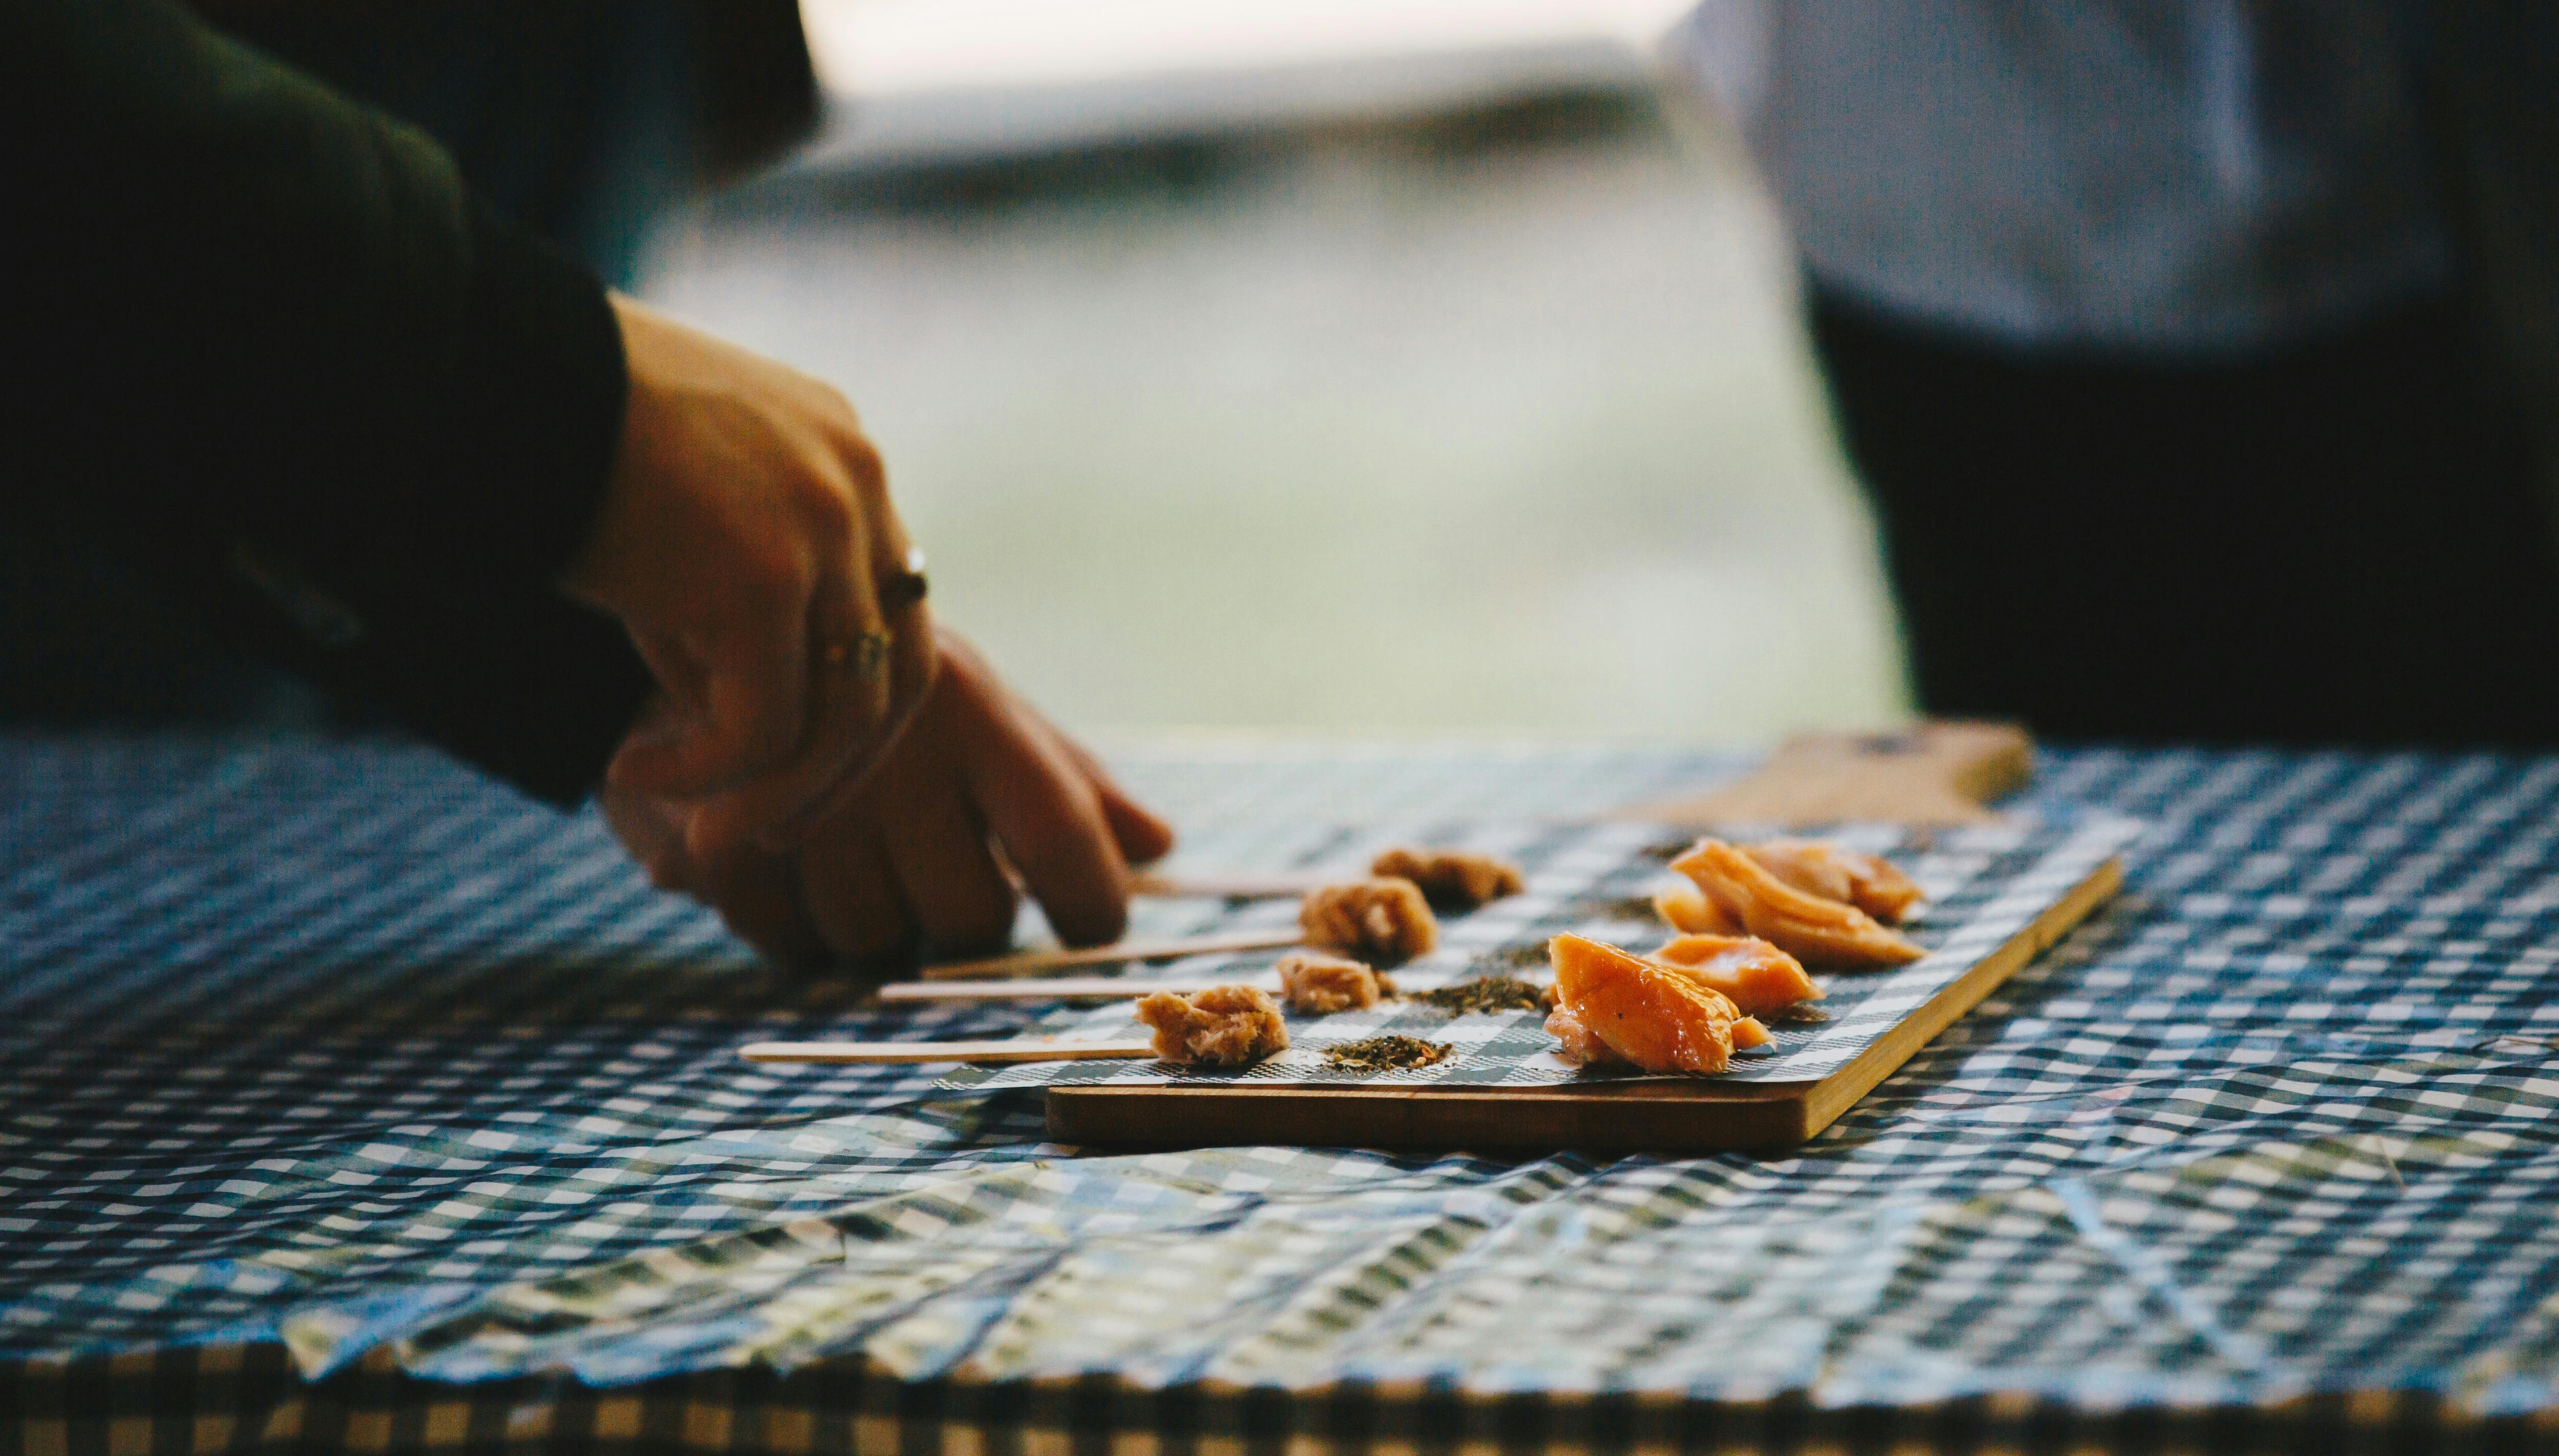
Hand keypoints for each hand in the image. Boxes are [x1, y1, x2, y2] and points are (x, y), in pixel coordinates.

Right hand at [564, 296, 935, 846]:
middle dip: (836, 773)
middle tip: (766, 831)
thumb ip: (732, 577)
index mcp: (843, 456)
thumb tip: (723, 701)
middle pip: (893, 673)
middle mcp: (855, 486)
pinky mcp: (762, 580)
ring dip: (772, 793)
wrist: (486, 373)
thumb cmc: (554, 434)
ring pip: (841, 716)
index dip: (852, 712)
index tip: (792, 773)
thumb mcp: (683, 496)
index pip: (891, 613)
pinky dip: (707, 771)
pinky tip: (636, 769)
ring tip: (700, 830)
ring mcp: (821, 531)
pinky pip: (763, 725)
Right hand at [601, 629, 1176, 967]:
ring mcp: (800, 803)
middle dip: (956, 910)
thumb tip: (1157, 849)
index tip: (1083, 920)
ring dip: (865, 917)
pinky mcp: (717, 845)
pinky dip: (789, 923)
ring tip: (835, 841)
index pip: (1066, 840)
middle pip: (972, 918)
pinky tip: (777, 859)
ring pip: (875, 942)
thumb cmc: (851, 675)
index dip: (1092, 904)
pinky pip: (787, 946)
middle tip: (918, 855)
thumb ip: (1062, 781)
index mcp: (970, 710)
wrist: (679, 630)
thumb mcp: (966, 700)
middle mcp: (894, 756)